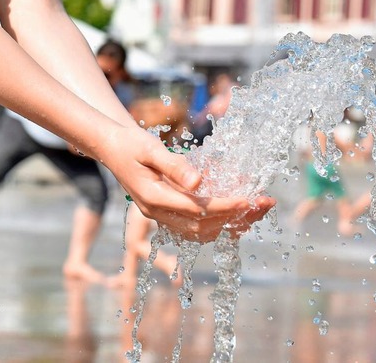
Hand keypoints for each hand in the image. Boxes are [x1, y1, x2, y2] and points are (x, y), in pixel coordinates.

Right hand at [99, 126, 274, 242]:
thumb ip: (174, 165)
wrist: (110, 148)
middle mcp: (157, 213)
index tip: (250, 199)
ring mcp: (160, 217)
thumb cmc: (131, 144)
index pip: (198, 209)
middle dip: (237, 216)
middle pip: (204, 225)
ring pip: (201, 232)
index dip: (226, 206)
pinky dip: (218, 224)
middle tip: (266, 203)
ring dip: (231, 224)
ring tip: (258, 210)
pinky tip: (236, 213)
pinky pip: (195, 228)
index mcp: (154, 198)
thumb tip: (199, 182)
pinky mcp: (165, 214)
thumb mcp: (150, 148)